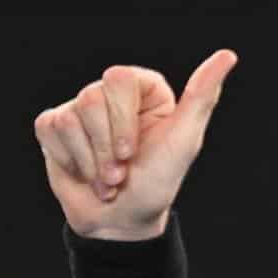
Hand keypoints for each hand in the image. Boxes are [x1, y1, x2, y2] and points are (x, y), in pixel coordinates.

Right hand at [33, 49, 238, 240]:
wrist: (122, 222)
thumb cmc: (157, 181)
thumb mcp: (184, 140)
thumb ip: (202, 96)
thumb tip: (228, 55)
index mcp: (142, 89)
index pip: (118, 78)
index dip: (122, 121)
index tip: (133, 152)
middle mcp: (109, 94)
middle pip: (91, 99)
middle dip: (106, 148)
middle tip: (121, 171)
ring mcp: (79, 109)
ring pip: (70, 118)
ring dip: (91, 161)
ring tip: (107, 178)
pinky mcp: (54, 126)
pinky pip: (50, 129)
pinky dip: (70, 161)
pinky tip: (85, 173)